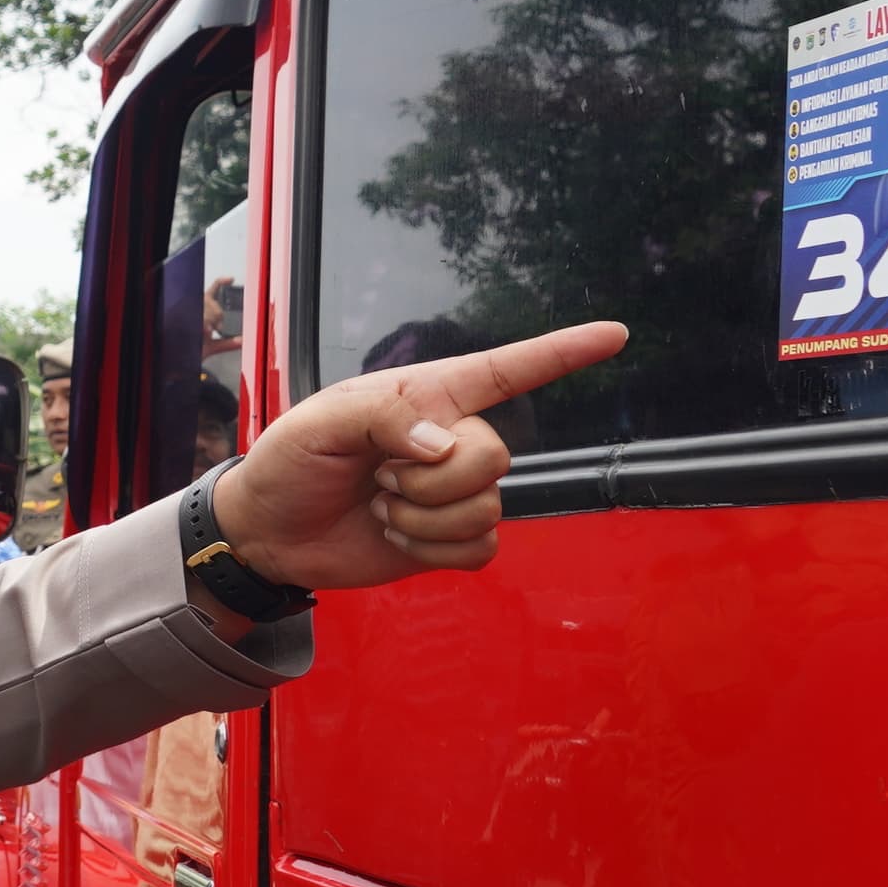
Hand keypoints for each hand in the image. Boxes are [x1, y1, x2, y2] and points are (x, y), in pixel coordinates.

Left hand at [204, 321, 626, 592]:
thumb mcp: (317, 425)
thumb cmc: (289, 463)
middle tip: (382, 478)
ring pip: (487, 508)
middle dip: (433, 480)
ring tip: (382, 506)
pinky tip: (398, 538)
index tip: (616, 334)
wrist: (270, 532)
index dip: (562, 351)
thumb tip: (443, 445)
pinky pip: (481, 549)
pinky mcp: (452, 539)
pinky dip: (434, 552)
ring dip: (424, 518)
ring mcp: (455, 491)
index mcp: (427, 396)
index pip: (507, 369)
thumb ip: (379, 418)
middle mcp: (451, 438)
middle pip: (495, 456)